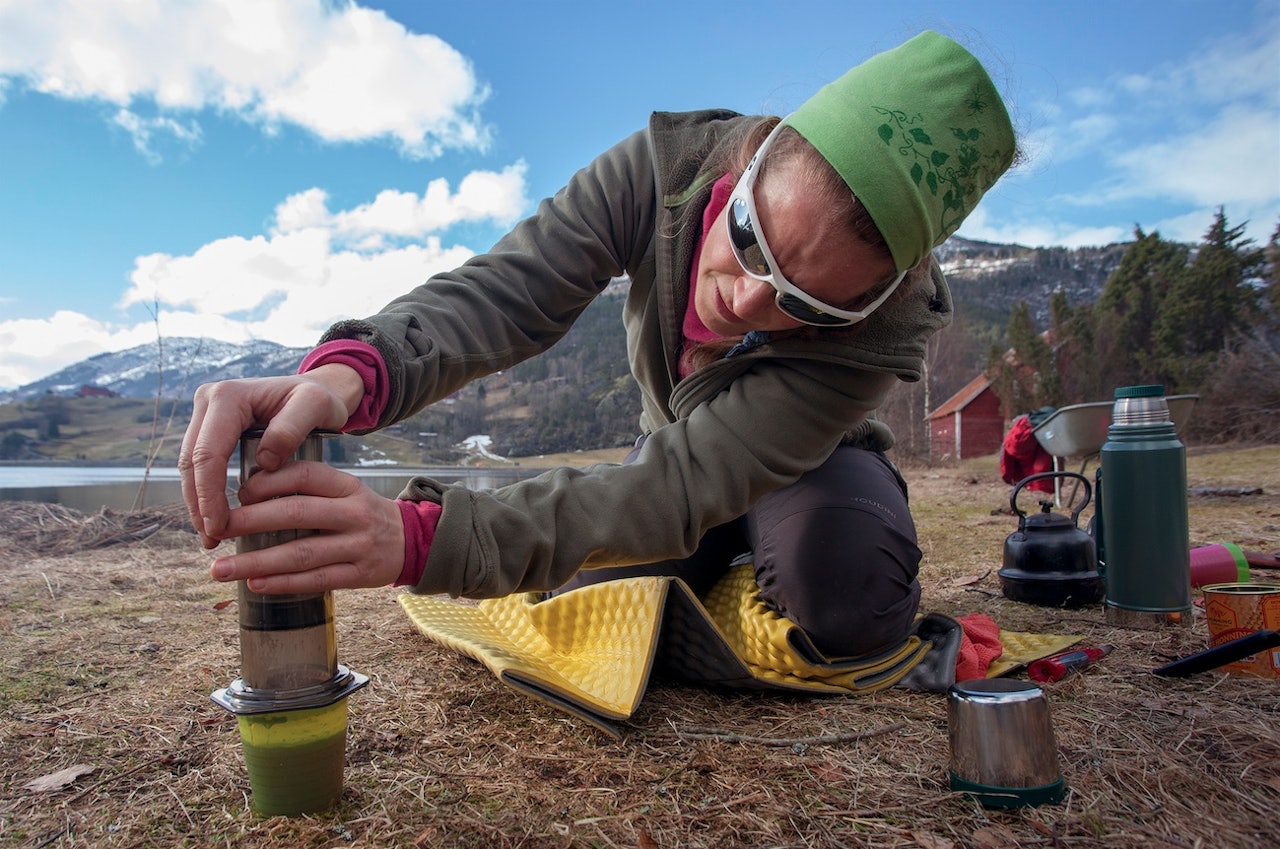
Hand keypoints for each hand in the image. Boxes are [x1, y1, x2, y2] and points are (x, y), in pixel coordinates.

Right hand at [179, 364, 364, 547]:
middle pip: (191, 461)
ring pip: (190, 466)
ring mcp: (206, 413)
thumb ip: (291, 430)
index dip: (209, 494)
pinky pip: (201, 464)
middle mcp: (209, 400)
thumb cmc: (319, 399)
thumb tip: (264, 462)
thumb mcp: (316, 407)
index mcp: (228, 397)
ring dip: (197, 502)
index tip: (219, 526)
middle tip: (211, 539)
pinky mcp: (210, 427)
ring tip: (211, 536)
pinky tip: (215, 517)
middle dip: (198, 504)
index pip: (208, 453)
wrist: (318, 390)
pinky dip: (205, 492)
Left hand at [209, 461, 405, 592]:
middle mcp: (354, 513)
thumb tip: (247, 495)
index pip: (304, 476)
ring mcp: (359, 545)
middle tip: (218, 530)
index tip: (237, 494)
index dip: (268, 482)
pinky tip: (256, 584)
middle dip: (250, 522)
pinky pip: (317, 580)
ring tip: (222, 568)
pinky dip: (283, 583)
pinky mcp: (360, 575)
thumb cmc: (364, 514)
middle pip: (297, 513)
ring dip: (257, 562)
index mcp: (347, 486)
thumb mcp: (345, 491)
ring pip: (302, 553)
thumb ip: (308, 489)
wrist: (414, 541)